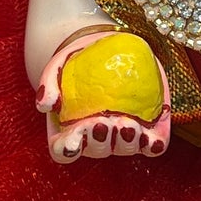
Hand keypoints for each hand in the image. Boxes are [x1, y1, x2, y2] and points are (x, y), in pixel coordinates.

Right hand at [34, 29, 170, 164]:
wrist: (106, 49)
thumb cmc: (75, 61)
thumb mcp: (57, 66)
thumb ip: (48, 84)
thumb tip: (46, 106)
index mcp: (70, 132)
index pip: (63, 152)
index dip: (68, 151)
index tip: (73, 138)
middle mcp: (97, 140)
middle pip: (97, 150)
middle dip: (101, 142)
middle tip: (103, 123)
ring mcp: (123, 137)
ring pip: (125, 150)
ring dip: (128, 143)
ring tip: (129, 125)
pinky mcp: (148, 130)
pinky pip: (152, 145)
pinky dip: (154, 145)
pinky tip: (153, 137)